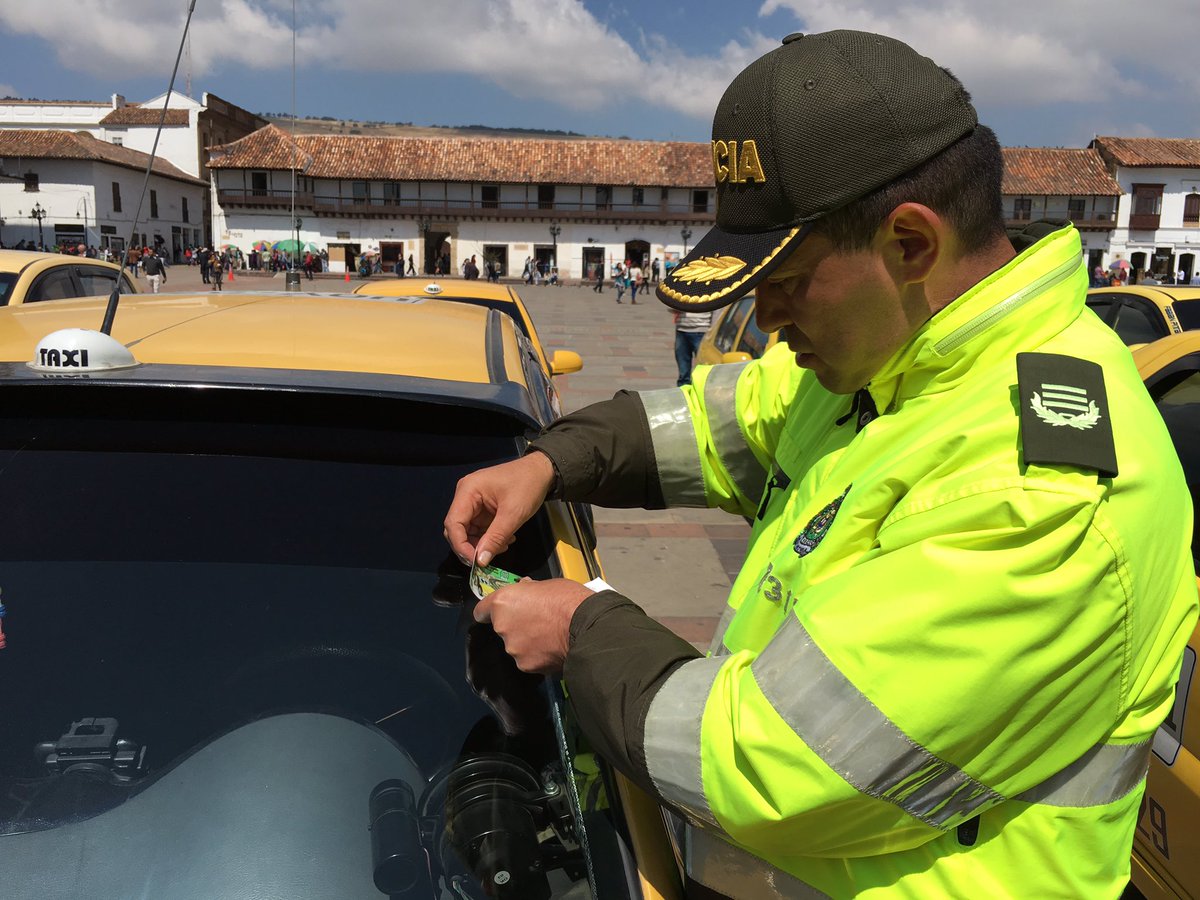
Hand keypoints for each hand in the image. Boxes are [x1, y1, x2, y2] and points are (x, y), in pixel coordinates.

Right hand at [443, 452, 555, 565]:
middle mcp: (465, 495)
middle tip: (488, 559)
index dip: (460, 545)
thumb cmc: (528, 485)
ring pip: (468, 531)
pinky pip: (479, 528)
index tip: (475, 561)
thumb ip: (495, 538)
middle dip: (471, 546)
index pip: (453, 524)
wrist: (541, 470)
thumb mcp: (513, 513)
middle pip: (458, 529)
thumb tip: (481, 560)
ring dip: (483, 544)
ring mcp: (473, 502)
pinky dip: (490, 538)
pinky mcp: (482, 508)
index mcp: (468, 490)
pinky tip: (506, 540)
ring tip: (504, 546)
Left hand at [473, 578, 593, 674]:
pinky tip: (554, 649)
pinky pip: (529, 659)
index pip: (481, 611)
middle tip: (537, 622)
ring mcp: (513, 649)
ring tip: (549, 637)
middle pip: (502, 628)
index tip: (498, 612)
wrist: (587, 627)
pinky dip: (538, 656)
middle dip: (516, 626)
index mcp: (503, 603)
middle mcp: (502, 627)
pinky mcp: (526, 666)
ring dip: (527, 642)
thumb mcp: (547, 585)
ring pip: (516, 646)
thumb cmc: (568, 600)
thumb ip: (529, 591)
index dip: (488, 611)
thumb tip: (525, 590)